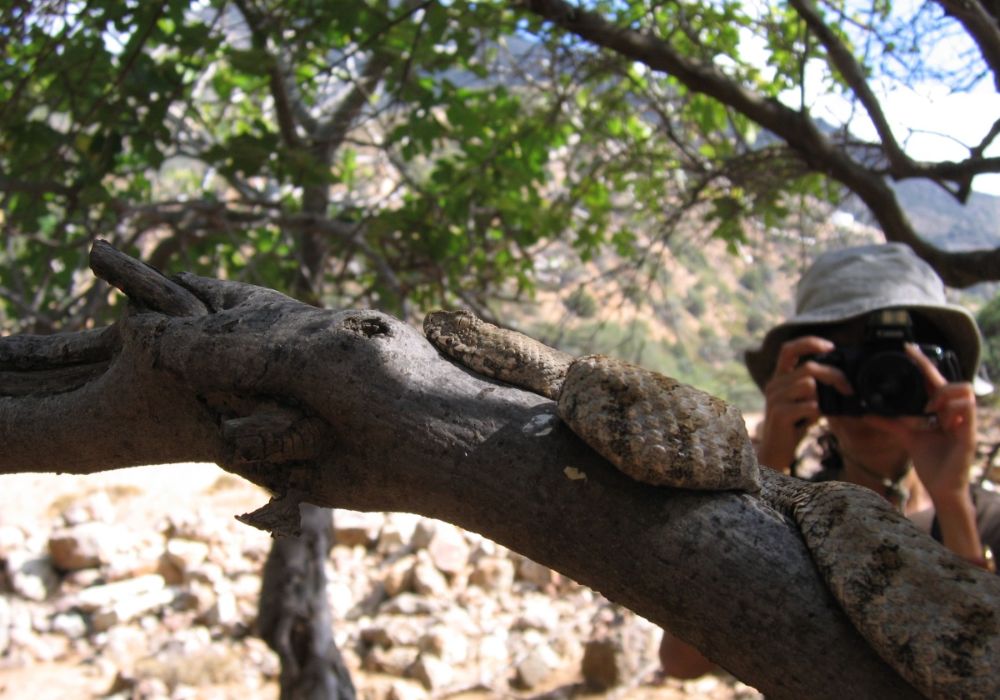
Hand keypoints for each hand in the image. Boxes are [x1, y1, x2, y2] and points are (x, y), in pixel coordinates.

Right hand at [757, 336, 852, 470]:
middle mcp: (774, 385)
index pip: (789, 349)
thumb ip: (815, 387)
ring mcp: (775, 399)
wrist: (775, 452)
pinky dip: (820, 412)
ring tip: (828, 408)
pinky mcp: (780, 414)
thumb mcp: (804, 401)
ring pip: (808, 384)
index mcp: (779, 378)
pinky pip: (809, 405)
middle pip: (808, 368)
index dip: (809, 343)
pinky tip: (818, 419)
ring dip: (826, 396)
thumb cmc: (793, 426)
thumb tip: (842, 376)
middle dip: (833, 375)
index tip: (831, 347)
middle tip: (848, 388)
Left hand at [864, 344, 980, 558]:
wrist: (942, 488)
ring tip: (927, 408)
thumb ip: (890, 423)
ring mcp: (963, 421)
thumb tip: (867, 414)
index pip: (932, 381)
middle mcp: (953, 413)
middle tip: (909, 357)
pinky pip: (967, 409)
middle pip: (947, 380)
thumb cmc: (931, 462)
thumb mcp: (907, 437)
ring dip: (942, 393)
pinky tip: (937, 416)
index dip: (922, 364)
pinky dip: (951, 407)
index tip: (907, 349)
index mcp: (940, 411)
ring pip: (962, 389)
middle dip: (928, 366)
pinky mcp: (968, 434)